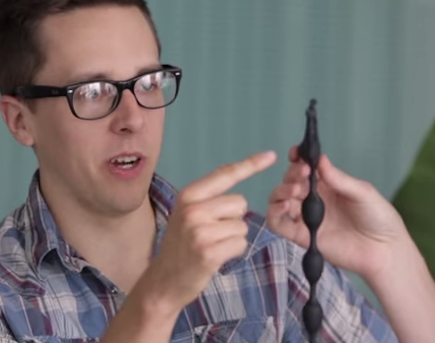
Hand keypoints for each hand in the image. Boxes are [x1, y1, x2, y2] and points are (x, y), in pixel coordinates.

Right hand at [143, 151, 276, 313]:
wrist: (163, 280)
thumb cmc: (180, 245)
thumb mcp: (187, 213)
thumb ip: (209, 197)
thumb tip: (236, 176)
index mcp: (188, 195)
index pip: (225, 175)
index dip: (250, 164)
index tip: (271, 155)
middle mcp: (193, 210)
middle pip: (240, 203)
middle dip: (233, 218)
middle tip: (211, 232)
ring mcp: (200, 231)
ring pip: (242, 225)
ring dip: (233, 237)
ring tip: (211, 245)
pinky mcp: (209, 252)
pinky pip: (240, 243)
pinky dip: (233, 251)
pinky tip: (214, 257)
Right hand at [266, 146, 409, 280]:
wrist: (385, 251)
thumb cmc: (379, 219)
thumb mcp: (362, 192)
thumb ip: (338, 178)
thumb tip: (320, 159)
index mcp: (327, 185)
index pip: (304, 168)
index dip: (297, 159)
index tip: (296, 153)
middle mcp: (313, 199)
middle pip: (289, 181)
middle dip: (292, 174)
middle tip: (302, 174)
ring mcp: (306, 217)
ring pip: (279, 199)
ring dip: (281, 190)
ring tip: (295, 190)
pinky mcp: (301, 235)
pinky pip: (278, 223)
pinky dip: (274, 212)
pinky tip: (285, 206)